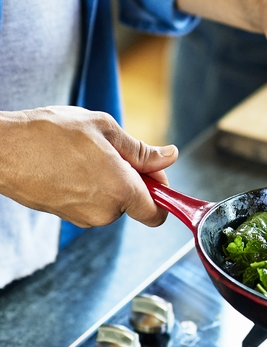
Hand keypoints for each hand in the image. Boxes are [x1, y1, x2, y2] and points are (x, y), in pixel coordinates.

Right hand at [0, 106, 178, 227]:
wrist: (1, 149)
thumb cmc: (51, 134)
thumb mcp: (105, 129)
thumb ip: (141, 150)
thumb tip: (169, 156)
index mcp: (121, 191)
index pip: (158, 213)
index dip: (162, 192)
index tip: (154, 173)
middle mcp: (104, 212)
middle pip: (135, 202)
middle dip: (132, 178)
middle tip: (112, 150)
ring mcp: (82, 217)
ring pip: (112, 201)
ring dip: (109, 180)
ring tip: (84, 154)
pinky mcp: (65, 215)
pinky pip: (91, 202)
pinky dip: (90, 186)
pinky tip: (71, 164)